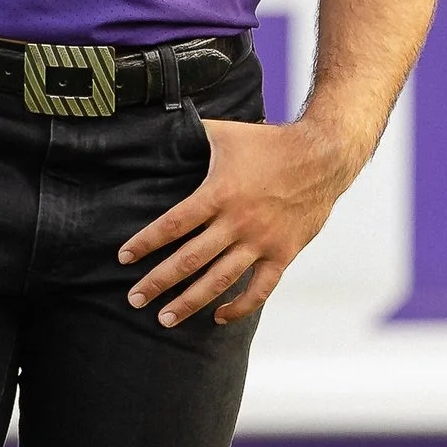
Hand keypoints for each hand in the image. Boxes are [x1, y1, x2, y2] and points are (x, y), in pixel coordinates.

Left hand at [119, 118, 354, 327]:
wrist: (322, 155)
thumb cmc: (269, 142)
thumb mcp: (226, 133)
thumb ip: (193, 135)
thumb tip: (159, 127)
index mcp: (219, 193)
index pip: (174, 224)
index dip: (146, 242)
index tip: (124, 258)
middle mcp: (237, 222)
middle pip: (189, 260)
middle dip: (158, 282)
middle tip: (135, 299)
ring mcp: (261, 241)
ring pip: (219, 281)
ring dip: (190, 302)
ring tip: (165, 319)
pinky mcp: (283, 253)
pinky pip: (259, 290)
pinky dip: (239, 307)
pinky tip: (218, 316)